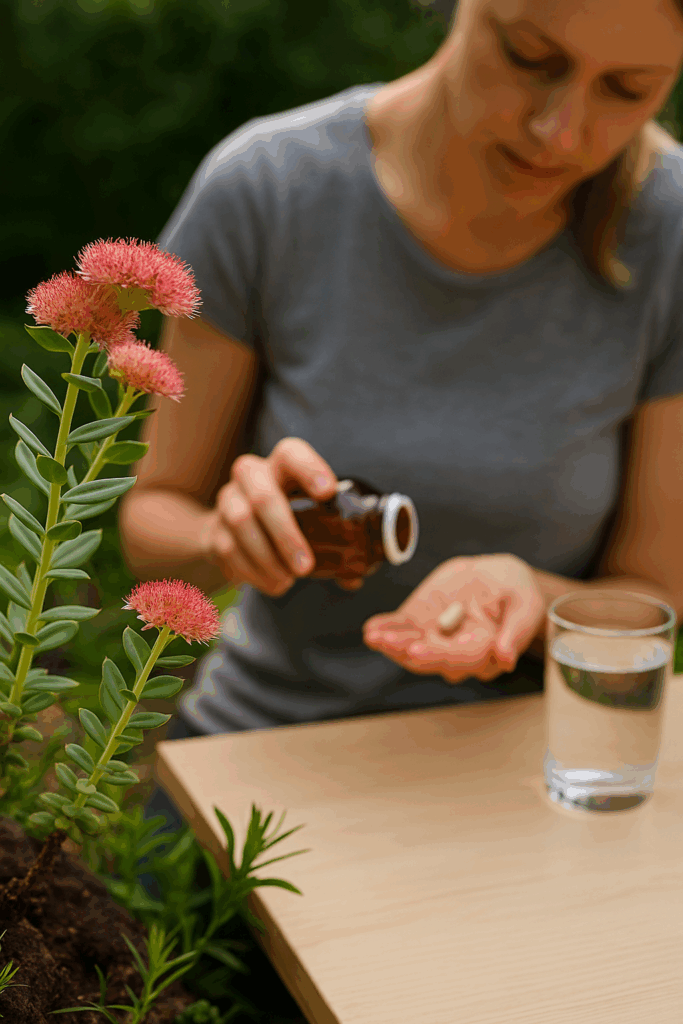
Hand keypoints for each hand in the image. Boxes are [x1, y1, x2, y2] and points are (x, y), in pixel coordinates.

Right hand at [199, 437, 362, 596]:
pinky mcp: (213, 529)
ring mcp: (228, 500)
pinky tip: (272, 583)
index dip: (310, 469)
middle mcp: (251, 476)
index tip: (328, 493)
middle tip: (305, 567)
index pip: (292, 453)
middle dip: (286, 535)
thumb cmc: (286, 519)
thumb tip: (354, 577)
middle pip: (263, 496)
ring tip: (288, 580)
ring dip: (268, 558)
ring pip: (242, 524)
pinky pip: (229, 550)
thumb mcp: (309, 517)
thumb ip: (333, 541)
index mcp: (282, 466)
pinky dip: (253, 572)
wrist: (233, 530)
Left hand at [363, 554, 544, 682]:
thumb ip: (517, 630)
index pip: (458, 659)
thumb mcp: (526, 604)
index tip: (416, 651)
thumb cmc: (517, 592)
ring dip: (390, 642)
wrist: (498, 577)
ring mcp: (435, 637)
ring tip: (374, 636)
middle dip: (405, 651)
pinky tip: (371, 628)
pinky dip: (386, 628)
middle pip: (429, 657)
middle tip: (386, 643)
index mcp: (484, 650)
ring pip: (410, 646)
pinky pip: (401, 629)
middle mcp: (456, 650)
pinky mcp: (421, 622)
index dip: (436, 656)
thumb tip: (506, 657)